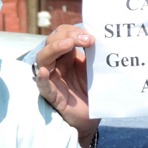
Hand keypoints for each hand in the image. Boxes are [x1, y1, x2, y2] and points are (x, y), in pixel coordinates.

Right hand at [35, 24, 100, 146]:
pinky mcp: (52, 95)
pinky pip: (42, 86)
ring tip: (67, 45)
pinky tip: (45, 72)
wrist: (94, 116)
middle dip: (68, 36)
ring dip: (54, 49)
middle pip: (51, 41)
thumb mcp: (97, 68)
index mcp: (68, 54)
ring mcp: (53, 78)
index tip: (92, 36)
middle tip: (87, 40)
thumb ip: (97, 54)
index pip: (63, 33)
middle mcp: (58, 63)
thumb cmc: (93, 90)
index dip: (74, 31)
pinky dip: (42, 78)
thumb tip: (105, 37)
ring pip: (42, 58)